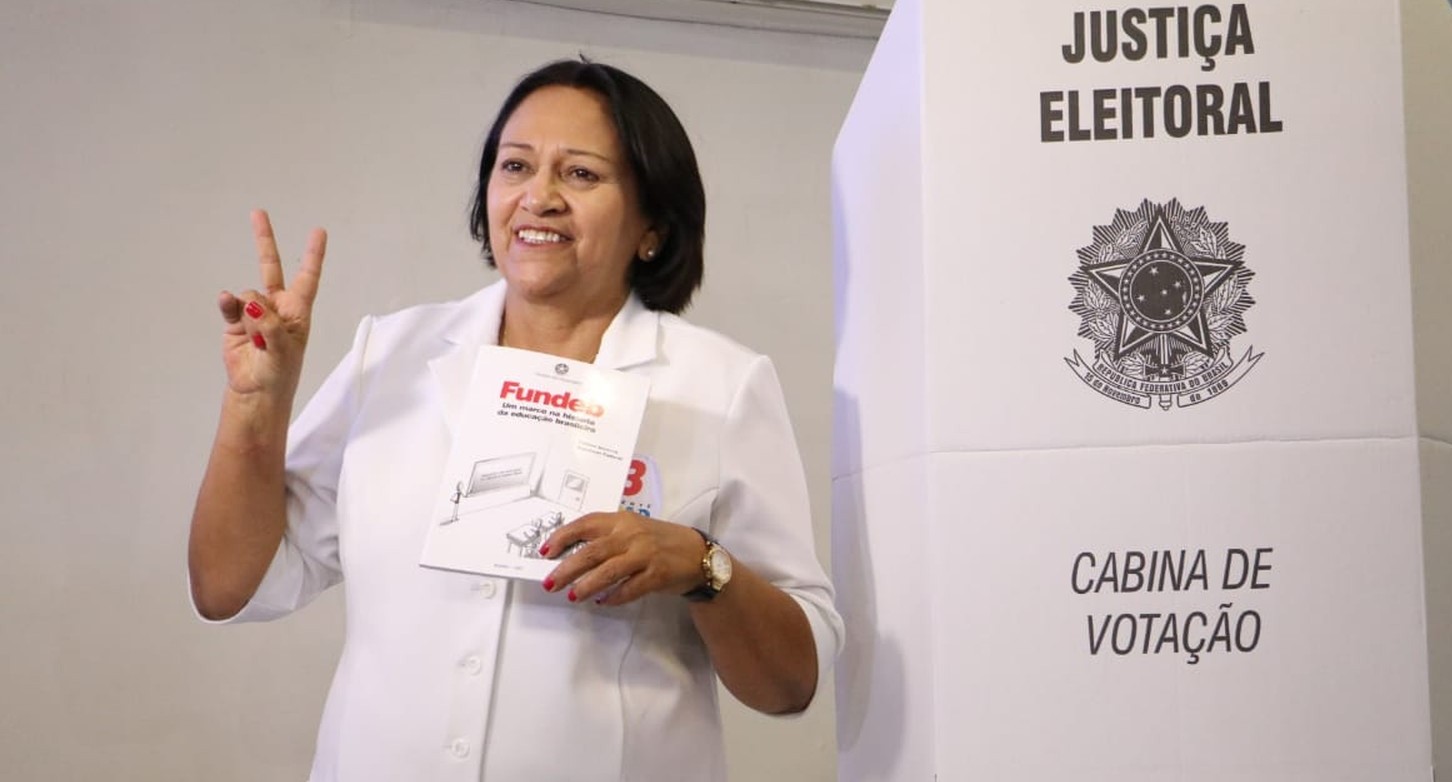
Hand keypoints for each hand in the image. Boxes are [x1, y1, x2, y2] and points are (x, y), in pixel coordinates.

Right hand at [217, 210, 326, 398]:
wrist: (256, 392)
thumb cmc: (279, 373)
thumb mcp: (283, 350)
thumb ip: (268, 324)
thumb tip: (250, 302)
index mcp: (298, 311)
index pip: (308, 277)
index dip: (313, 254)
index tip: (319, 231)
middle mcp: (277, 306)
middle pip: (271, 267)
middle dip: (264, 240)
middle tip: (258, 213)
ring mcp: (254, 312)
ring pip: (248, 296)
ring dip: (249, 316)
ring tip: (256, 340)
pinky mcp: (234, 321)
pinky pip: (230, 304)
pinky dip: (228, 305)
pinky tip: (228, 304)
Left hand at [538, 511, 706, 605]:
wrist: (697, 553)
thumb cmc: (658, 541)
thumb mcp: (633, 529)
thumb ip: (606, 537)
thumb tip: (570, 555)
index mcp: (621, 520)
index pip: (585, 524)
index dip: (562, 537)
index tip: (545, 551)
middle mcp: (631, 534)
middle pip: (591, 551)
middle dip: (567, 568)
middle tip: (550, 582)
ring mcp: (645, 554)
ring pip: (607, 571)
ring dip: (586, 585)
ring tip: (572, 596)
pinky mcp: (657, 574)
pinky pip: (629, 588)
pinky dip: (614, 597)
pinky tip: (602, 602)